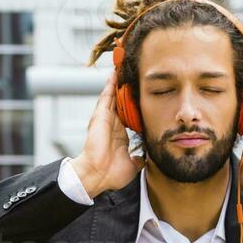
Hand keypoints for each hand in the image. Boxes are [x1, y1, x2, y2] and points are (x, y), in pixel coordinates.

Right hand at [70, 65, 145, 197]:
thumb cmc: (111, 173)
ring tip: (124, 66)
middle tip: (132, 73)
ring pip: (113, 95)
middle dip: (126, 88)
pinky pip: (106, 96)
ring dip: (118, 82)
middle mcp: (112, 124)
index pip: (128, 115)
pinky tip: (115, 72)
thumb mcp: (132, 165)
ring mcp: (105, 119)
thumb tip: (146, 159)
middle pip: (120, 101)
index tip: (141, 95)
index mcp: (119, 135)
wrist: (97, 175)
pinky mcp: (100, 116)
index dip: (134, 104)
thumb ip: (139, 159)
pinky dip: (110, 84)